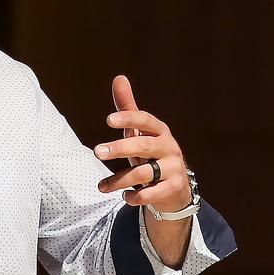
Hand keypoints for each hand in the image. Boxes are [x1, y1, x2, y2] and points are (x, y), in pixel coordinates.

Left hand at [92, 76, 192, 213]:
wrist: (176, 187)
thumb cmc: (152, 154)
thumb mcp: (140, 132)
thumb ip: (128, 108)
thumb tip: (119, 77)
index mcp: (160, 130)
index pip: (145, 120)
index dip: (128, 118)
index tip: (108, 120)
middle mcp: (169, 147)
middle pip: (144, 145)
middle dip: (120, 148)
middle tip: (98, 152)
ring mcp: (173, 168)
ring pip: (144, 173)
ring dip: (120, 180)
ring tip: (101, 186)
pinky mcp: (173, 188)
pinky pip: (151, 194)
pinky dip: (135, 196)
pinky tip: (125, 196)